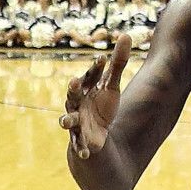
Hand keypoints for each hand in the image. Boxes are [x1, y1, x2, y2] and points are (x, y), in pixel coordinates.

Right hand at [62, 46, 128, 162]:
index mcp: (85, 88)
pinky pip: (78, 144)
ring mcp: (76, 120)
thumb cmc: (101, 103)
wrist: (92, 130)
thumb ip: (117, 63)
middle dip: (73, 89)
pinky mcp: (79, 138)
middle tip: (74, 81)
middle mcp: (77, 103)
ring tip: (65, 121)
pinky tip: (86, 154)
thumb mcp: (112, 85)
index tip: (103, 58)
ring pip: (68, 119)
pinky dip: (81, 149)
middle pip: (73, 94)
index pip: (90, 75)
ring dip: (67, 120)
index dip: (96, 67)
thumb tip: (125, 35)